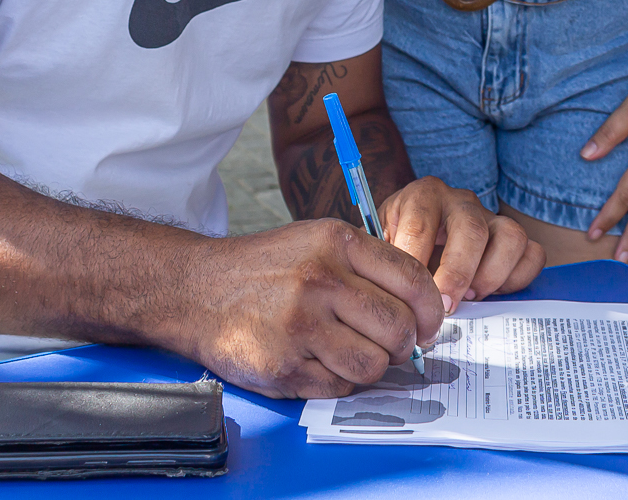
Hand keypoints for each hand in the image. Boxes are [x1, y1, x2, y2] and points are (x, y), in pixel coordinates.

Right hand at [170, 219, 442, 398]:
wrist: (196, 290)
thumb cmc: (265, 269)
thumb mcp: (316, 241)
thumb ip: (368, 266)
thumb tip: (421, 310)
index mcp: (336, 242)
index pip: (413, 281)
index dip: (431, 312)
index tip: (428, 326)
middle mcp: (320, 279)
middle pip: (398, 328)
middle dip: (403, 345)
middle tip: (389, 345)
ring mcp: (300, 325)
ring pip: (374, 365)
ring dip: (370, 367)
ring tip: (350, 354)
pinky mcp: (283, 365)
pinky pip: (339, 387)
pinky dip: (337, 381)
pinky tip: (318, 362)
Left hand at [379, 176, 543, 311]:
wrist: (417, 241)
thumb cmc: (398, 246)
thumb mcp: (381, 247)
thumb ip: (387, 263)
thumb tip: (396, 296)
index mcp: (422, 196)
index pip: (420, 225)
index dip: (417, 263)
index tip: (412, 293)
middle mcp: (461, 200)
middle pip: (471, 228)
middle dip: (458, 272)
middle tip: (446, 305)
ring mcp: (491, 217)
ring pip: (511, 235)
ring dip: (492, 274)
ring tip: (471, 296)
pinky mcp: (513, 238)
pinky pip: (533, 254)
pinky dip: (517, 279)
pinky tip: (492, 293)